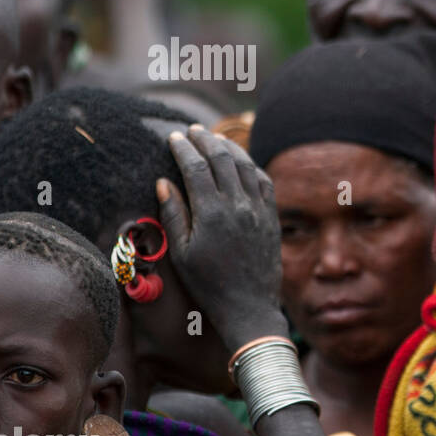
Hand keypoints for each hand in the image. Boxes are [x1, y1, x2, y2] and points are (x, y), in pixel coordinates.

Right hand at [156, 125, 288, 349]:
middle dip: (206, 140)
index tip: (174, 137)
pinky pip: (264, 181)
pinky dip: (251, 166)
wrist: (249, 305)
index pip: (196, 167)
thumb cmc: (208, 283)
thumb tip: (164, 181)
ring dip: (229, 148)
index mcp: (211, 213)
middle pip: (222, 159)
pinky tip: (242, 161)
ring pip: (245, 166)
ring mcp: (258, 210)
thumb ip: (173, 214)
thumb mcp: (182, 252)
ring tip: (215, 138)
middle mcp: (238, 206)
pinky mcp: (272, 217)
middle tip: (193, 130)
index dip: (184, 148)